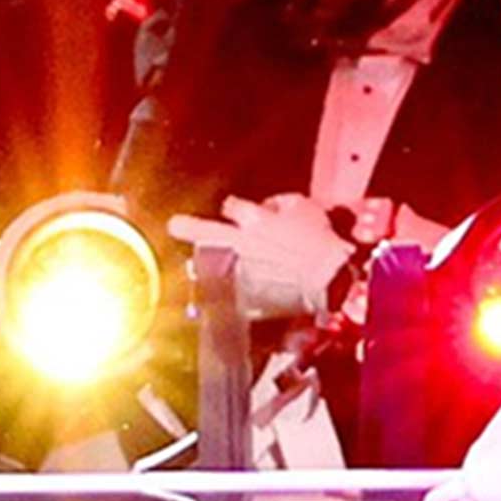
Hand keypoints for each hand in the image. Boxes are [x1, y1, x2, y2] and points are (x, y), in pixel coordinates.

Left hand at [175, 192, 352, 313]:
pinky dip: (232, 295)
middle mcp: (240, 245)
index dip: (233, 208)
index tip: (234, 211)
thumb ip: (281, 202)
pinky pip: (232, 296)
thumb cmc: (319, 240)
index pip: (232, 207)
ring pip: (213, 268)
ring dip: (207, 266)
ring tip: (198, 267)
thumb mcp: (305, 207)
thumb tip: (270, 206)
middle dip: (187, 227)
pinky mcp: (245, 298)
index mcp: (255, 220)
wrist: (326, 277)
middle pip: (205, 232)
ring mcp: (240, 273)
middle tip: (174, 224)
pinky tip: (234, 296)